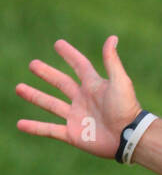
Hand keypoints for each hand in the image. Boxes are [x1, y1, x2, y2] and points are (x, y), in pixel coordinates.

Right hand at [16, 35, 141, 157]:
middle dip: (47, 74)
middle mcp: (83, 99)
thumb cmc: (126, 108)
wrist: (128, 136)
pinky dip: (35, 127)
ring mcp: (76, 117)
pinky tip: (20, 124)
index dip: (69, 54)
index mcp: (94, 86)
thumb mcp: (119, 81)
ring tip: (19, 87)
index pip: (79, 66)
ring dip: (35, 96)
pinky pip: (49, 129)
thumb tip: (112, 37)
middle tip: (33, 64)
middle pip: (61, 83)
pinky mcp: (72, 134)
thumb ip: (112, 61)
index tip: (58, 44)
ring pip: (50, 104)